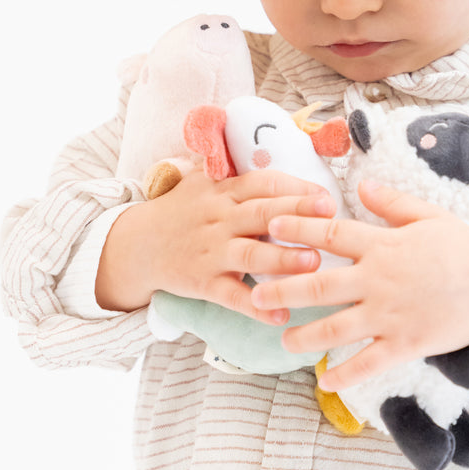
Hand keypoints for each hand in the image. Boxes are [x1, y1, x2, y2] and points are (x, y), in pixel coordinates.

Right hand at [95, 161, 336, 318]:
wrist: (137, 244)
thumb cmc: (183, 210)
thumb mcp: (204, 181)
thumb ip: (237, 172)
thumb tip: (279, 155)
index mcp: (224, 192)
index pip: (264, 184)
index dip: (296, 190)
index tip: (326, 197)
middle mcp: (219, 219)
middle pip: (262, 214)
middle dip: (297, 216)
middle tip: (331, 220)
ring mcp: (210, 252)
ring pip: (250, 255)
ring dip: (282, 260)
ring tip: (314, 264)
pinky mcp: (201, 283)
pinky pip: (231, 296)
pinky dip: (255, 307)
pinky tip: (280, 314)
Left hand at [249, 181, 468, 391]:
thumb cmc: (462, 248)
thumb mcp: (428, 216)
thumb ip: (391, 202)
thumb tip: (361, 183)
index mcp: (383, 245)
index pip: (331, 234)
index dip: (299, 229)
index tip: (272, 226)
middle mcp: (379, 280)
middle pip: (321, 285)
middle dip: (284, 289)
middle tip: (255, 292)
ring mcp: (390, 315)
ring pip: (336, 328)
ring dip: (305, 336)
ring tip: (282, 340)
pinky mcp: (404, 344)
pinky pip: (369, 362)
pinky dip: (345, 374)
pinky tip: (324, 381)